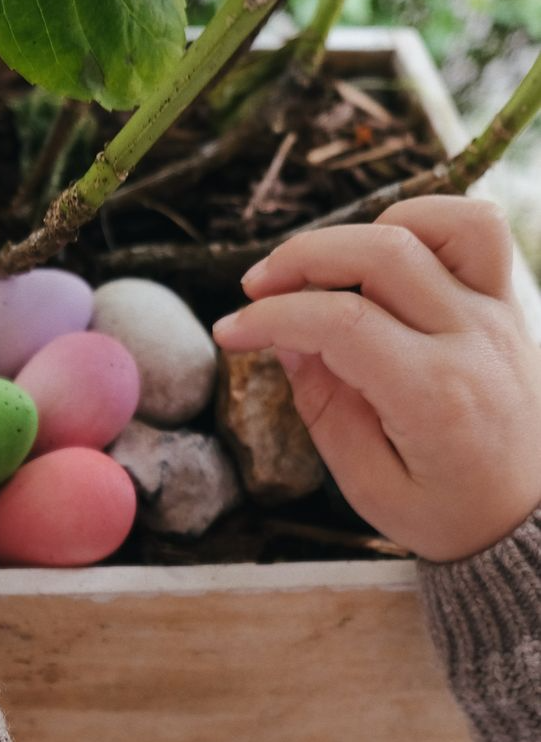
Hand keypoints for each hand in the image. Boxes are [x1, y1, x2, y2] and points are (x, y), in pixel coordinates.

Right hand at [212, 196, 540, 560]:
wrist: (529, 519)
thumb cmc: (448, 512)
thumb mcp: (370, 486)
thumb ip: (324, 409)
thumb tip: (287, 340)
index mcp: (434, 397)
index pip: (341, 323)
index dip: (272, 317)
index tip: (231, 332)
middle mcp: (472, 341)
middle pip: (382, 252)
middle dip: (301, 258)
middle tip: (256, 289)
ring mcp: (498, 314)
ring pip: (437, 223)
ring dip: (363, 232)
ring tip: (323, 270)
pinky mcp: (507, 304)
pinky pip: (476, 231)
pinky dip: (422, 223)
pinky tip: (380, 257)